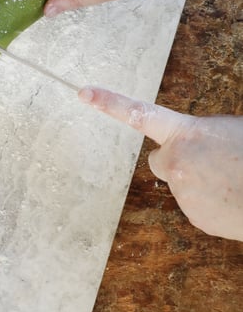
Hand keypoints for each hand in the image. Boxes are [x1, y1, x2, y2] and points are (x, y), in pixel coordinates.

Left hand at [78, 86, 242, 241]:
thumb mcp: (230, 130)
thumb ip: (204, 135)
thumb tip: (200, 146)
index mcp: (185, 133)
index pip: (138, 113)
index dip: (109, 102)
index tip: (83, 92)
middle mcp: (175, 162)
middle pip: (160, 160)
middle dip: (176, 160)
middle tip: (209, 162)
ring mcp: (183, 193)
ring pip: (183, 184)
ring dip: (200, 182)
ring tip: (231, 180)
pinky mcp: (195, 218)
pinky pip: (196, 205)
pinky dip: (210, 202)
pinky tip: (232, 198)